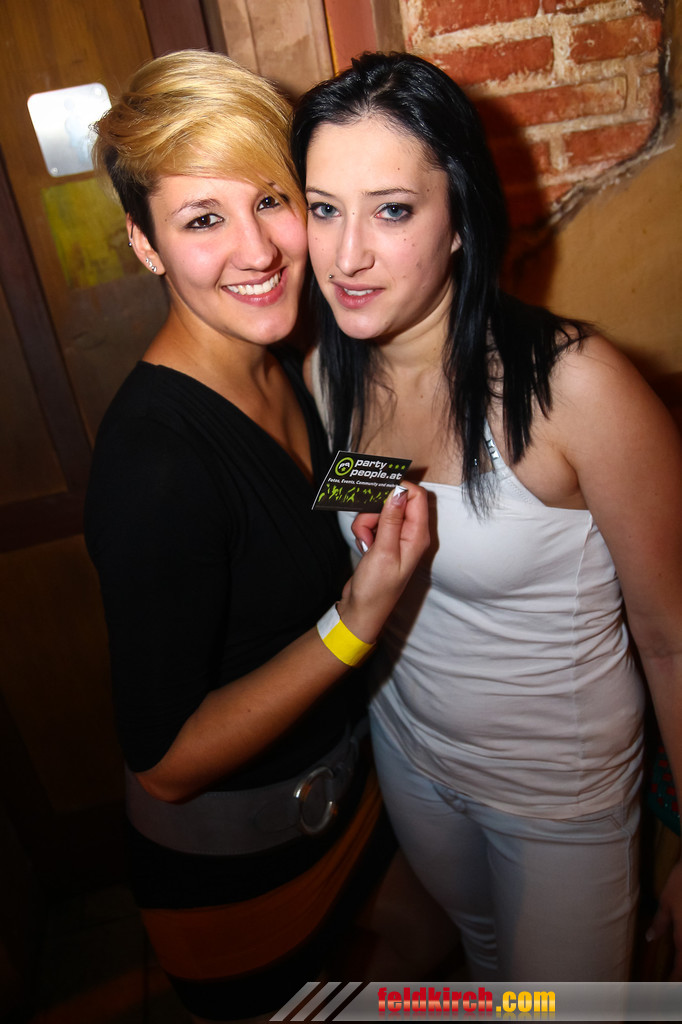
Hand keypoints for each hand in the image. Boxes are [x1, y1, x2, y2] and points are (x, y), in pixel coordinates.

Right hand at [338, 482, 428, 642]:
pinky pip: (373, 523)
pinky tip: (363, 545)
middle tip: (367, 527)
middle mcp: (411, 534)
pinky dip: (364, 530)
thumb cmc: (376, 588)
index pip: (417, 496)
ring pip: (381, 512)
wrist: (362, 610)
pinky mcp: (384, 542)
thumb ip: (391, 519)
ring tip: (364, 541)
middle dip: (376, 509)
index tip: (377, 494)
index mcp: (418, 535)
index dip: (398, 490)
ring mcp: (397, 538)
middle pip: (396, 502)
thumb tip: (398, 491)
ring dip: (366, 522)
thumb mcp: (383, 551)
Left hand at [647, 855, 681, 979]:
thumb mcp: (666, 902)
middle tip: (672, 984)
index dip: (673, 979)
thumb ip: (660, 924)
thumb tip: (649, 938)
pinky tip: (681, 946)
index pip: (680, 968)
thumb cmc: (681, 884)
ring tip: (676, 967)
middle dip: (680, 974)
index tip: (666, 988)